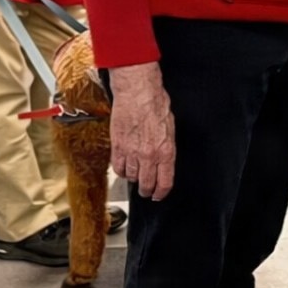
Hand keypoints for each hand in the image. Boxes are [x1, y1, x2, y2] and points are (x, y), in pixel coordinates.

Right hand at [109, 61, 175, 199]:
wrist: (137, 92)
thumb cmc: (156, 104)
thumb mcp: (170, 128)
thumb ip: (166, 147)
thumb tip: (164, 160)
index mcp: (166, 151)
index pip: (165, 182)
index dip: (161, 193)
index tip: (159, 195)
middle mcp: (149, 156)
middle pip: (147, 184)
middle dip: (147, 190)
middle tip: (146, 191)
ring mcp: (132, 152)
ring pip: (131, 177)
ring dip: (134, 179)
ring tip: (136, 175)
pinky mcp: (117, 147)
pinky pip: (118, 168)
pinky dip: (121, 170)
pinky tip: (124, 167)